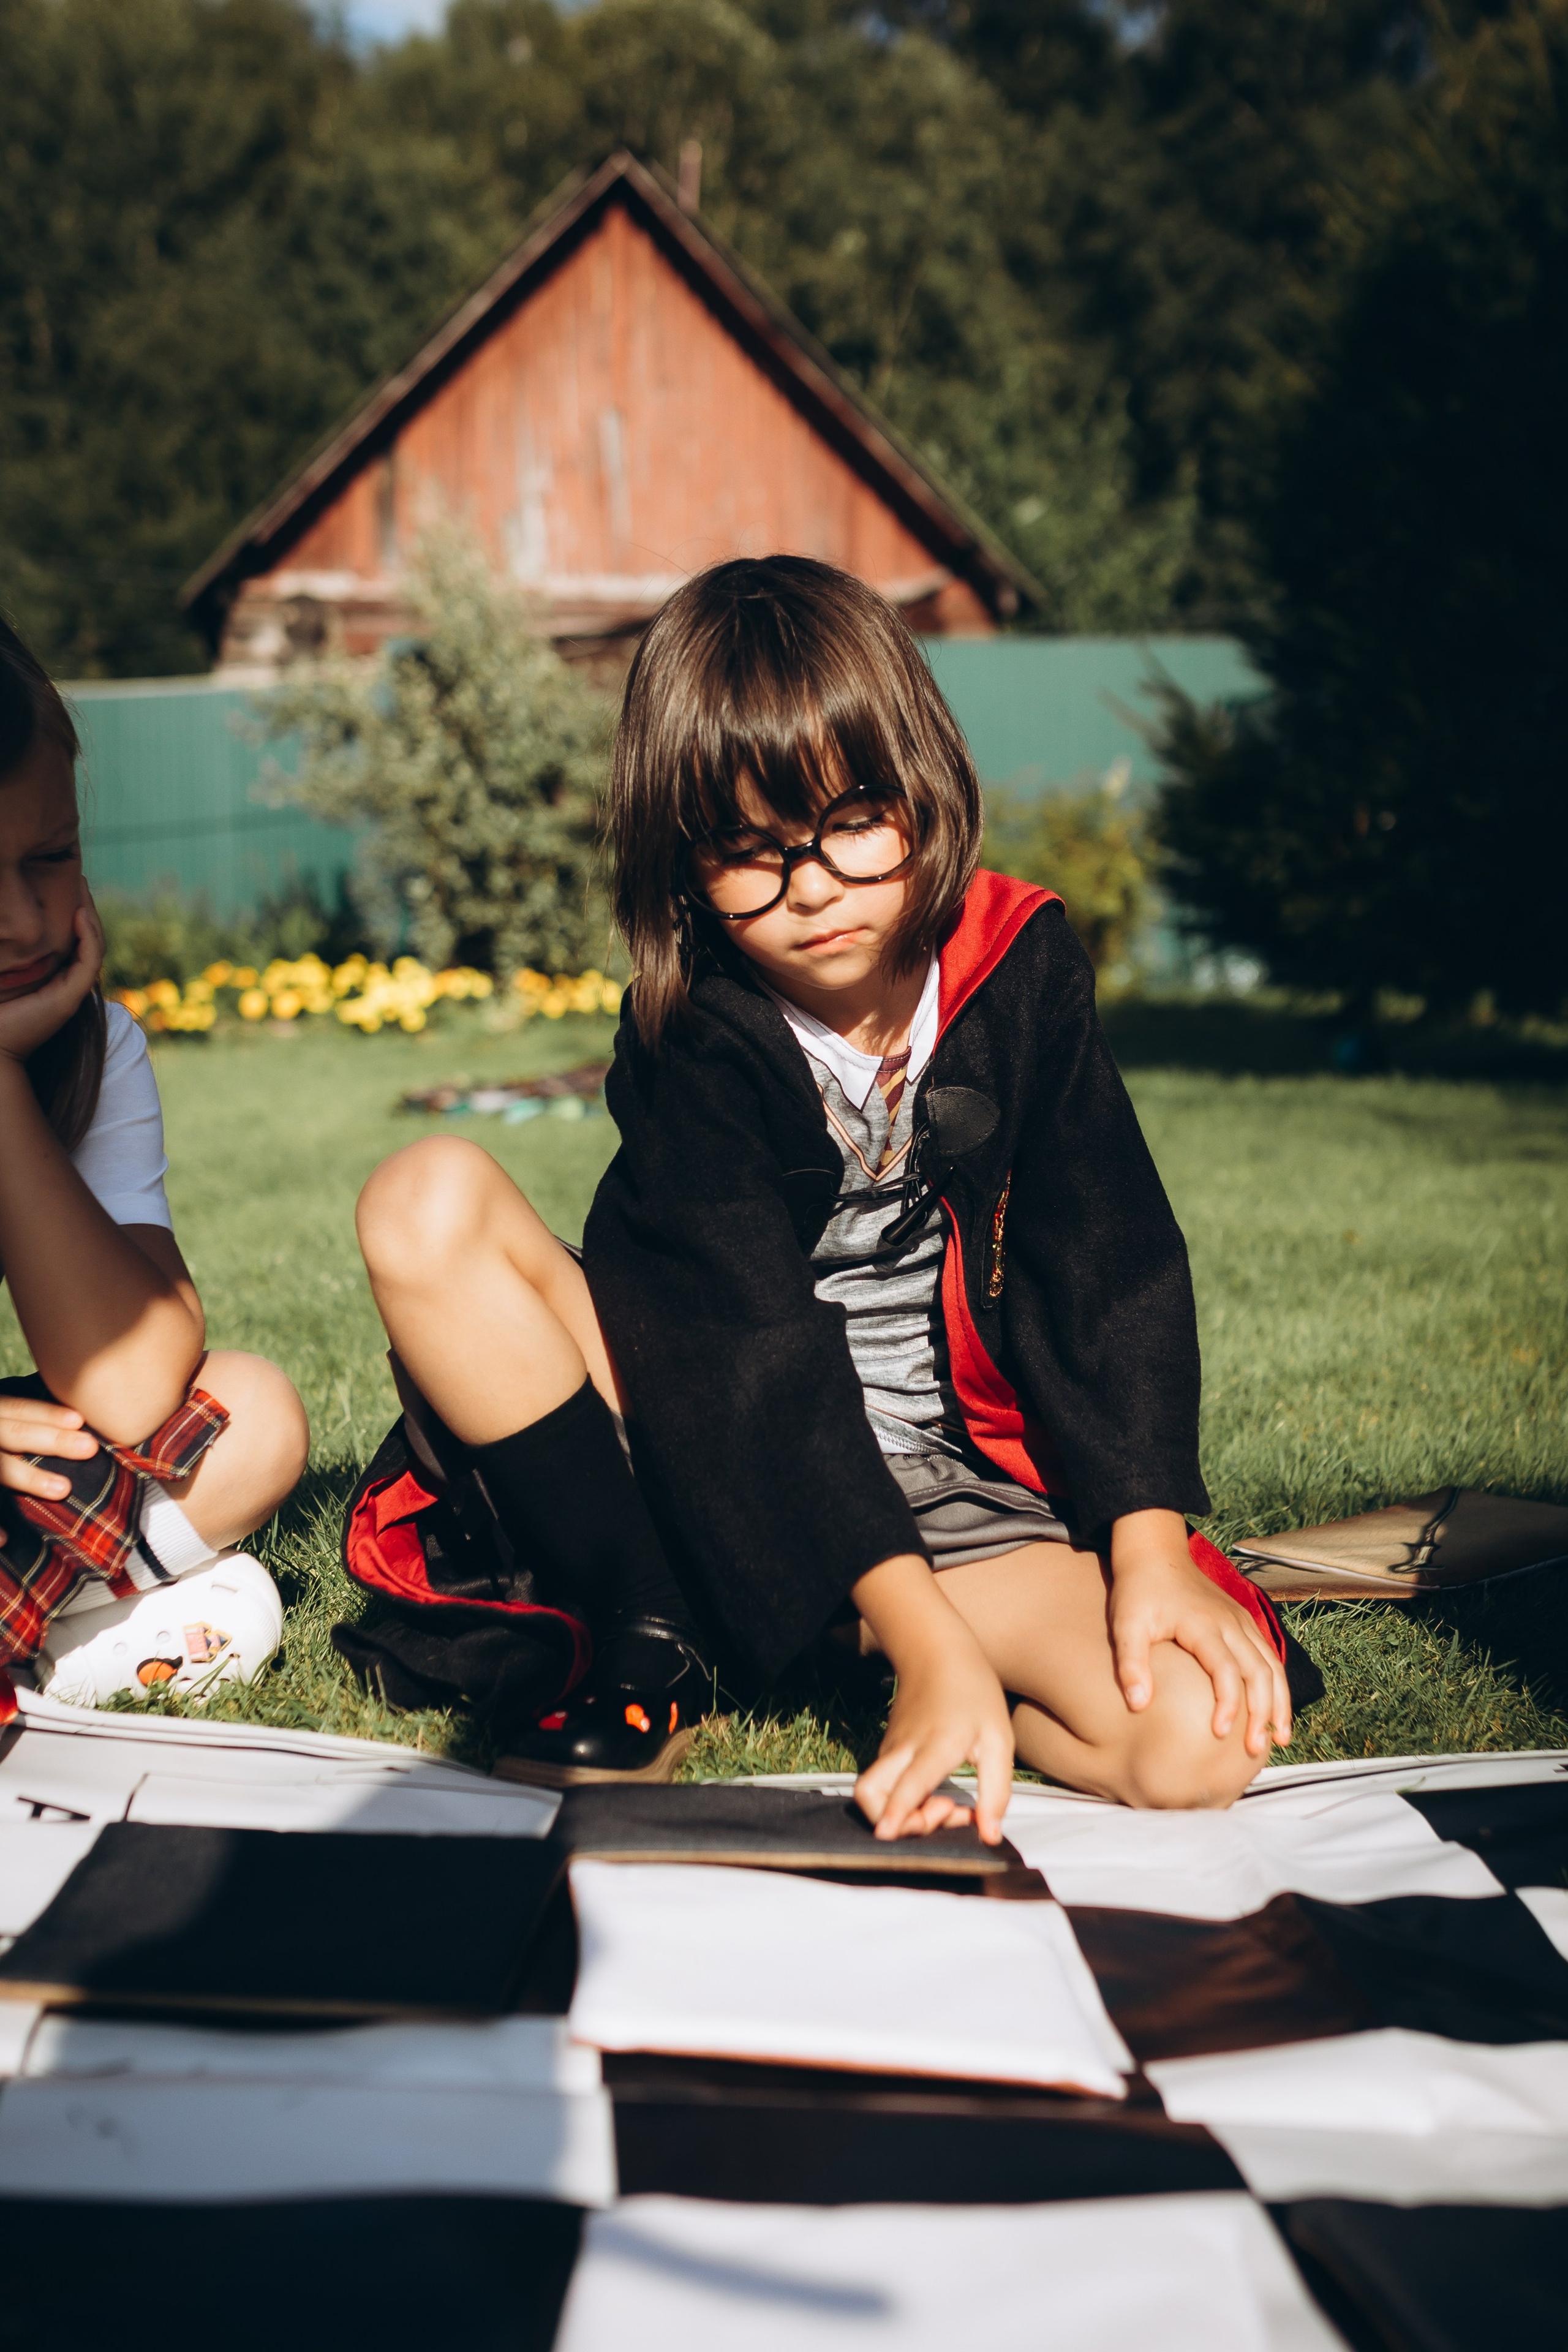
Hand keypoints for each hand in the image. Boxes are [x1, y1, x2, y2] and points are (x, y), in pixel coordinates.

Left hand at [0, 896, 104, 1064]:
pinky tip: (79, 914)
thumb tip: (2, 916)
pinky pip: (90, 959)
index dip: (72, 907)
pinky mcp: (72, 997)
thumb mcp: (2, 965)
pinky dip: (88, 936)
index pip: (72, 935)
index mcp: (52, 973)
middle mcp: (66, 979)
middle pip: (87, 935)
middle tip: (78, 876)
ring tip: (81, 887)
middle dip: (85, 904)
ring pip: (93, 944)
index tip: (63, 881)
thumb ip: (8, 947)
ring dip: (90, 913)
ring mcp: (72, 988)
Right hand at [0, 1393, 98, 1538]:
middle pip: (10, 1433)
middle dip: (50, 1439)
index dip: (45, 1413)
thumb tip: (66, 1426)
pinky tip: (5, 1540)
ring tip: (63, 1488)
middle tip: (90, 1447)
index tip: (80, 1419)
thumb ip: (11, 1427)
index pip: (13, 1410)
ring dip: (26, 1477)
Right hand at [850, 1553, 1014, 1843]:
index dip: (895, 1815)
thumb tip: (989, 1836)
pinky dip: (907, 1800)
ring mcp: (891, 1747)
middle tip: (942, 1814)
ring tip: (946, 1805)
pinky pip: (886, 1783)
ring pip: (875, 1791)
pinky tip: (939, 1793)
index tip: (887, 1836)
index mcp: (935, 1745)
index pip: (906, 1785)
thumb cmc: (973, 1692)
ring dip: (905, 1813)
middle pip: (869, 1793)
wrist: (937, 1651)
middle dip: (895, 1823)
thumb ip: (996, 1791)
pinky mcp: (889, 1748)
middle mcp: (904, 1749)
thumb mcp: (999, 1740)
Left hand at [1109, 1509, 1291, 1757]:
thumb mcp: (1125, 1625)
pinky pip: (1268, 1656)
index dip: (1228, 1704)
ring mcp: (1241, 1621)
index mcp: (1203, 1625)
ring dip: (1279, 1703)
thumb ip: (1130, 1664)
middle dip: (1263, 1713)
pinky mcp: (1243, 1622)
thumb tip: (1138, 1706)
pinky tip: (1275, 1711)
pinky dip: (1276, 1685)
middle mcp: (1230, 1623)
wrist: (1155, 1552)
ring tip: (1280, 1739)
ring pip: (1272, 1666)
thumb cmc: (1138, 1591)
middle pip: (1259, 1672)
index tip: (1220, 1735)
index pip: (1226, 1670)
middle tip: (1254, 1751)